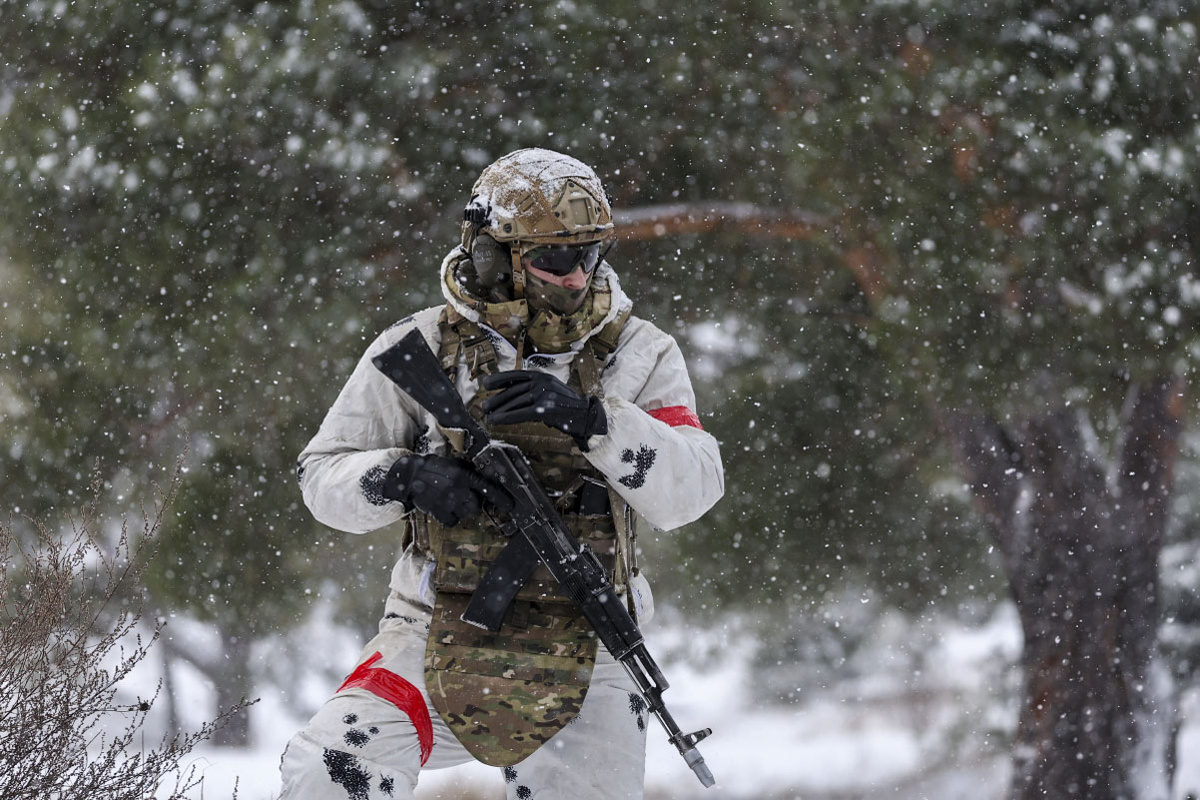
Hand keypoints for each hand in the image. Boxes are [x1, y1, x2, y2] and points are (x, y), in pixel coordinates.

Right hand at [382, 453, 511, 526]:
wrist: (409, 475)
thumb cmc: (433, 467)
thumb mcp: (454, 464)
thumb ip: (469, 473)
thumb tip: (485, 481)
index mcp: (464, 475)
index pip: (487, 488)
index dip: (500, 498)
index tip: (509, 506)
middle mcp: (458, 490)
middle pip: (476, 505)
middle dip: (472, 503)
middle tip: (463, 496)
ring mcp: (448, 502)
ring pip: (465, 513)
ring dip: (461, 509)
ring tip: (451, 500)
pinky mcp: (438, 512)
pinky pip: (452, 521)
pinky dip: (450, 517)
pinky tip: (444, 507)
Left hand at [481, 370, 607, 449]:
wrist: (586, 415)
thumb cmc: (566, 406)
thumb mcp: (550, 391)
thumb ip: (533, 391)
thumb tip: (511, 397)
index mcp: (542, 376)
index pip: (516, 375)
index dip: (499, 379)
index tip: (486, 384)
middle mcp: (542, 382)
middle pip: (513, 391)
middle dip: (497, 399)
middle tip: (484, 406)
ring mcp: (544, 395)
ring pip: (515, 402)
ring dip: (499, 410)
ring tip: (488, 416)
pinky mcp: (545, 409)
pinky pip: (521, 413)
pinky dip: (506, 417)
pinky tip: (497, 421)